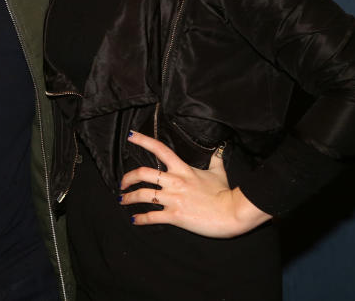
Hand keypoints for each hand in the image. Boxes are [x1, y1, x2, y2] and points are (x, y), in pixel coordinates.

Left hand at [119, 131, 270, 237]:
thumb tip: (219, 150)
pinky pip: (152, 216)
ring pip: (143, 195)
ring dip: (129, 198)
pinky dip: (140, 218)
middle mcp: (174, 181)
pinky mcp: (175, 216)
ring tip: (123, 200)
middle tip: (122, 182)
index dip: (143, 140)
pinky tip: (135, 219)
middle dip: (128, 177)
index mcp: (183, 169)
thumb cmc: (225, 193)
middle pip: (143, 173)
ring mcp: (173, 199)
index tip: (131, 136)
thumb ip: (215, 160)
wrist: (231, 213)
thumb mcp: (219, 172)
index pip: (160, 149)